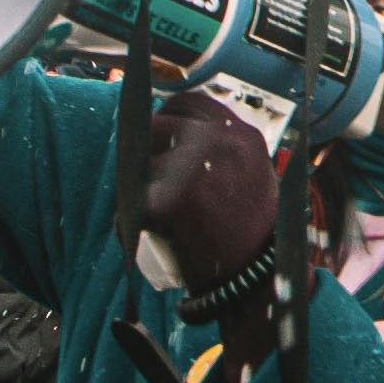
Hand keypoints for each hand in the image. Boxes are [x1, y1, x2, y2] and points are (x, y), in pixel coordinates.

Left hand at [142, 86, 277, 309]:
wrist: (256, 279)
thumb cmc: (252, 231)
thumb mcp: (254, 173)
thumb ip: (227, 148)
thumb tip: (183, 131)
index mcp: (241, 134)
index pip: (189, 102)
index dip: (169, 117)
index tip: (163, 136)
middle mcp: (218, 143)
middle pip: (157, 125)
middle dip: (149, 149)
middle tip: (153, 178)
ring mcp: (192, 169)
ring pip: (140, 165)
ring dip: (139, 186)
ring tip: (154, 211)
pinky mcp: (169, 203)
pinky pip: (129, 207)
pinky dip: (128, 224)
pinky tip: (142, 234)